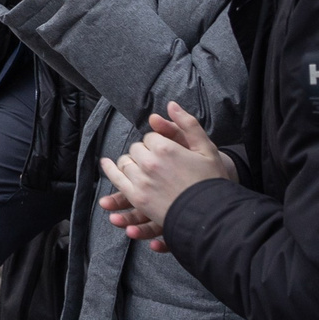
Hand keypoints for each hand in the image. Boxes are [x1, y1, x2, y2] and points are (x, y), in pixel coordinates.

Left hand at [101, 103, 236, 246]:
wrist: (212, 215)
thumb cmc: (211, 181)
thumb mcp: (206, 149)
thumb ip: (187, 124)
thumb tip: (171, 105)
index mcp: (165, 148)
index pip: (151, 137)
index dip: (159, 143)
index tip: (169, 153)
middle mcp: (149, 163)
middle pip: (137, 149)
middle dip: (145, 152)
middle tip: (159, 162)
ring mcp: (141, 181)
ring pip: (125, 162)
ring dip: (132, 162)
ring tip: (141, 167)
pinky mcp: (136, 198)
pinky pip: (116, 179)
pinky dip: (110, 169)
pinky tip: (107, 163)